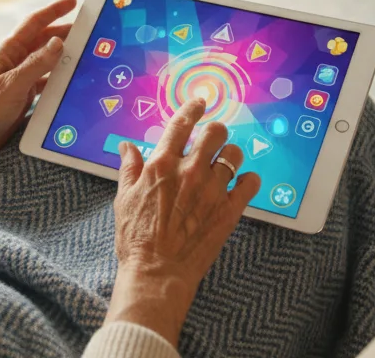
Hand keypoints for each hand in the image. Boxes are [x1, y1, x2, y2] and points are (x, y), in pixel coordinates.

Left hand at [0, 0, 75, 158]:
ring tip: (82, 50)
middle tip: (85, 28)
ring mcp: (17, 77)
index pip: (33, 24)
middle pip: (41, 40)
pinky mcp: (21, 93)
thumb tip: (57, 43)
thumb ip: (37, 63)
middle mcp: (12, 61)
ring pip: (44, 59)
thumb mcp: (14, 85)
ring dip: (62, 54)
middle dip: (63, 32)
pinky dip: (57, 76)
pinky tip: (69, 78)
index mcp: (6, 52)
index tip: (72, 2)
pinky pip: (44, 79)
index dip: (53, 11)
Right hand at [105, 98, 259, 345]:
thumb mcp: (124, 198)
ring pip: (235, 155)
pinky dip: (248, 180)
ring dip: (230, 157)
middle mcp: (190, 171)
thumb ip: (129, 167)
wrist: (157, 271)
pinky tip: (241, 184)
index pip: (182, 123)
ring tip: (224, 166)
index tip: (200, 102)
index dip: (193, 108)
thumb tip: (127, 146)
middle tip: (213, 140)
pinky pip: (251, 183)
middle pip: (215, 133)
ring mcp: (213, 190)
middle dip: (215, 132)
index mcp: (162, 164)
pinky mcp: (229, 210)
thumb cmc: (136, 237)